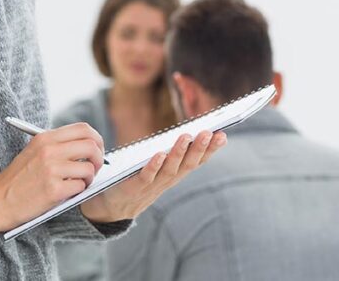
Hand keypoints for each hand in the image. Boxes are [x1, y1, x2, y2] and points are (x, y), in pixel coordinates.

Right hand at [0, 122, 106, 236]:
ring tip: (80, 183)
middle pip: (91, 145)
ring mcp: (51, 169)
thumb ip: (57, 145)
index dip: (96, 139)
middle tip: (95, 167)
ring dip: (89, 178)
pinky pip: (81, 186)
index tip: (97, 149)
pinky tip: (68, 193)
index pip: (83, 129)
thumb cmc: (17, 179)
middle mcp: (49, 150)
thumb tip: (89, 145)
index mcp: (45, 138)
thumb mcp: (34, 151)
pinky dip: (79, 191)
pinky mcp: (53, 190)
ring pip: (89, 168)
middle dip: (99, 158)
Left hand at [79, 129, 226, 222]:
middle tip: (209, 132)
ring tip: (186, 137)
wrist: (115, 207)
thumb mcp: (161, 167)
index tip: (222, 134)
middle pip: (188, 164)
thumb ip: (173, 152)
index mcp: (176, 173)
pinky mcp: (135, 186)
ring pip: (170, 169)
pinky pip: (146, 176)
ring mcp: (153, 184)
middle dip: (200, 148)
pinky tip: (159, 154)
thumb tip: (189, 131)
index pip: (198, 161)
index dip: (211, 150)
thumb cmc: (140, 179)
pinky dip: (153, 166)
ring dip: (178, 153)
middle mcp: (169, 180)